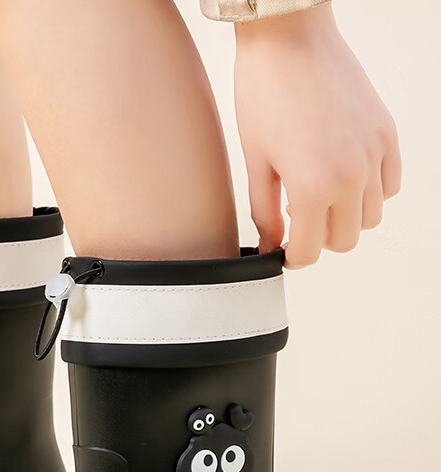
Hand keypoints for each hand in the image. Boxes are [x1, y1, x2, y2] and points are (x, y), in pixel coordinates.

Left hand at [233, 4, 400, 268]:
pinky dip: (371, 192)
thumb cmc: (263, 97)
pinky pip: (390, 185)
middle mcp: (352, 176)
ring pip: (372, 217)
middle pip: (345, 241)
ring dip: (345, 218)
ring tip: (317, 197)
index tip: (283, 251)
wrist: (289, 40)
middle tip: (296, 222)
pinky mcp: (387, 133)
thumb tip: (271, 247)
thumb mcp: (256, 163)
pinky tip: (342, 178)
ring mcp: (375, 154)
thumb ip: (265, 213)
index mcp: (314, 188)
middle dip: (319, 240)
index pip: (311, 251)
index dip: (293, 257)